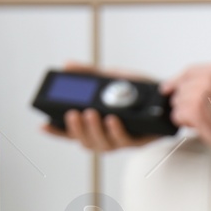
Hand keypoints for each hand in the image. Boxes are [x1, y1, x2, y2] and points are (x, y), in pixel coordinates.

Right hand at [41, 62, 162, 153]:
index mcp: (96, 123)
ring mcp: (122, 139)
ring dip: (94, 131)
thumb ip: (89, 73)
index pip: (71, 132)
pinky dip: (116, 131)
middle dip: (75, 130)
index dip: (56, 132)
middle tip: (73, 114)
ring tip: (90, 114)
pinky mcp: (140, 140)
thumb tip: (67, 64)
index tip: (42, 126)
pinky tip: (112, 119)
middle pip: (85, 142)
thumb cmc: (138, 89)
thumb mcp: (110, 77)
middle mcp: (107, 135)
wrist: (168, 94)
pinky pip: (125, 141)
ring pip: (102, 146)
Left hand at [164, 62, 210, 158]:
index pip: (187, 72)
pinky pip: (177, 117)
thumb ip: (207, 84)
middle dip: (186, 103)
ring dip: (186, 115)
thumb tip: (185, 89)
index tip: (167, 89)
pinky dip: (185, 124)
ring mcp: (199, 93)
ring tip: (207, 119)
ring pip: (177, 105)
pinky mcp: (194, 110)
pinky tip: (202, 125)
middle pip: (179, 90)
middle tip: (205, 114)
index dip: (175, 82)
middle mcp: (206, 78)